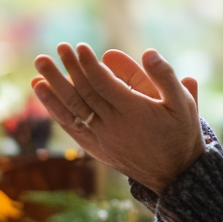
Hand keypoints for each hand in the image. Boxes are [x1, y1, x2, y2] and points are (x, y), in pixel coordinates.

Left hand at [31, 43, 204, 194]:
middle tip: (56, 48)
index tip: (78, 47)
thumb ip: (165, 77)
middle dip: (68, 69)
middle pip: (83, 93)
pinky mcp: (94, 147)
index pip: (103, 84)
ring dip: (53, 86)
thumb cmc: (180, 135)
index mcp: (134, 111)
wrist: (173, 174)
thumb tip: (148, 52)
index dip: (89, 64)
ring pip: (72, 108)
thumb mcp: (183, 104)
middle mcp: (113, 125)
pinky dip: (54, 108)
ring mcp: (101, 137)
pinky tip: (43, 91)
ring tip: (39, 66)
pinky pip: (70, 125)